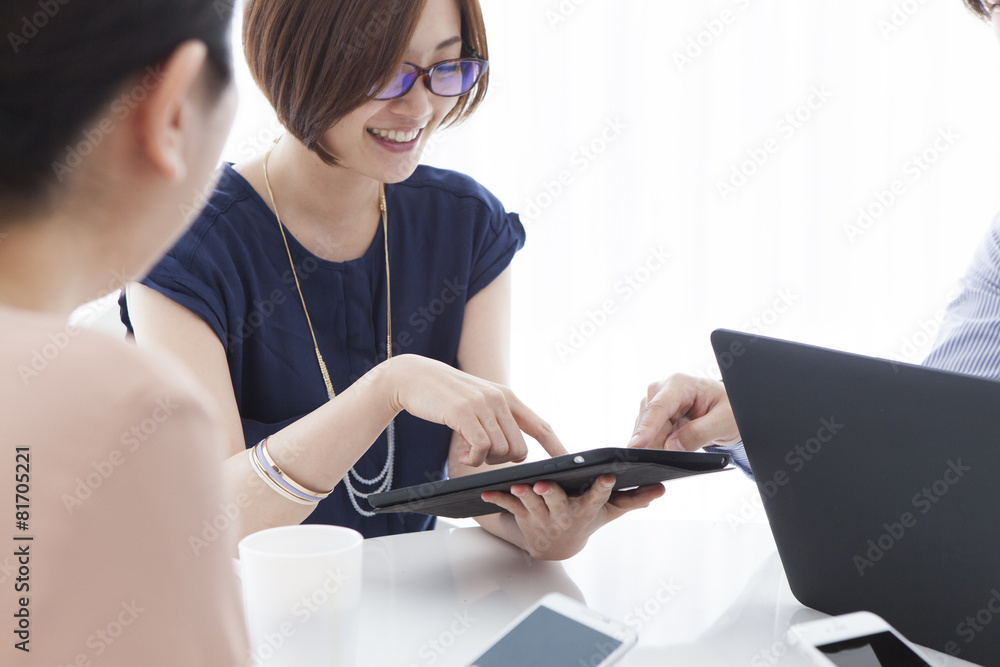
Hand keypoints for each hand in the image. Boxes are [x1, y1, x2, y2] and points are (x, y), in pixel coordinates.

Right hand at [382, 355, 566, 466]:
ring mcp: (482, 405)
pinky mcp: (463, 413)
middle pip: (519, 449)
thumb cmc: (445, 396)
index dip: (555, 445)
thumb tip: (510, 449)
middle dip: (502, 461)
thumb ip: (496, 420)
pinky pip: (481, 449)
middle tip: (481, 455)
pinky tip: (462, 454)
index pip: (540, 425)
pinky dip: (473, 459)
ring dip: (484, 460)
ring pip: (501, 451)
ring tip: (467, 451)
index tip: (567, 461)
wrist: (413, 377)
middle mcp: (500, 399)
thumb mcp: (477, 403)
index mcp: (507, 397)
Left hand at [481, 476, 665, 559]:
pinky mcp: (522, 515)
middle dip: (552, 494)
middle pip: (558, 502)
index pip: (597, 498)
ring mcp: (541, 517)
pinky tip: (486, 491)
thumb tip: (661, 488)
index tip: (606, 476)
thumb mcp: (610, 512)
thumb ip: (634, 499)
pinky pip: (508, 506)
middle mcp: (563, 515)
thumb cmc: (585, 520)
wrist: (555, 547)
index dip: (601, 488)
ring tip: (519, 485)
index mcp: (586, 510)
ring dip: (524, 495)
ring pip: (532, 504)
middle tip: (547, 484)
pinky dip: (497, 498)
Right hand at [626, 374, 740, 451]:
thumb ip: (699, 433)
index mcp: (680, 384)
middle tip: (677, 457)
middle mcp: (662, 390)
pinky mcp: (653, 416)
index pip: (658, 408)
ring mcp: (655, 403)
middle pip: (649, 424)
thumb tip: (671, 446)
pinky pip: (650, 437)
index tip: (635, 446)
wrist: (728, 410)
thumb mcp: (724, 422)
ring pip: (647, 433)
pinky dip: (660, 447)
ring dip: (661, 446)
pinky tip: (676, 447)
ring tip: (685, 446)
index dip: (645, 429)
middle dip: (658, 444)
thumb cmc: (729, 409)